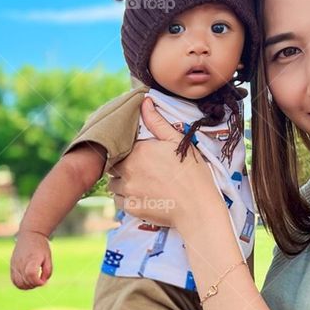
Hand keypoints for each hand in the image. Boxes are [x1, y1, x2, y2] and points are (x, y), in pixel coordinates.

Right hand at [10, 230, 52, 288]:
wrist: (29, 234)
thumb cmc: (41, 246)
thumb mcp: (48, 257)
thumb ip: (47, 271)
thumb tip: (42, 283)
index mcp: (32, 258)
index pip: (31, 275)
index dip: (38, 282)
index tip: (43, 281)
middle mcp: (22, 262)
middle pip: (25, 281)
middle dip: (34, 285)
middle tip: (40, 280)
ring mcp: (15, 264)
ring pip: (18, 283)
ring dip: (27, 286)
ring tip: (34, 281)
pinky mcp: (12, 265)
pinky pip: (14, 280)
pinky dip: (20, 284)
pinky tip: (27, 281)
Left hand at [108, 97, 217, 229]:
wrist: (197, 208)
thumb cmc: (192, 173)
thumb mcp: (177, 142)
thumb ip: (157, 122)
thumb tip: (144, 101)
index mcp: (138, 151)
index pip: (119, 146)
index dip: (125, 149)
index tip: (137, 154)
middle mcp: (128, 169)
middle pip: (113, 165)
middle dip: (121, 165)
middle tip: (139, 169)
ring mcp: (128, 190)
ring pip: (113, 184)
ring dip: (121, 182)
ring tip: (139, 183)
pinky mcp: (131, 207)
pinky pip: (118, 201)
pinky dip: (125, 198)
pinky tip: (141, 196)